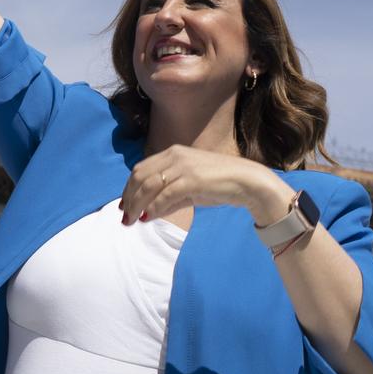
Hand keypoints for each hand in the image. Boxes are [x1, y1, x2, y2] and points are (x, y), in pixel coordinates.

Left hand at [118, 144, 293, 226]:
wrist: (247, 181)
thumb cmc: (220, 184)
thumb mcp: (190, 188)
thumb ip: (169, 198)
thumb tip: (147, 212)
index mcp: (172, 153)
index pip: (141, 169)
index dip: (129, 188)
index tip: (124, 205)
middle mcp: (174, 155)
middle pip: (140, 176)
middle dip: (129, 197)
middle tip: (124, 217)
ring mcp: (183, 166)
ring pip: (149, 185)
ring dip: (137, 204)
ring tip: (132, 221)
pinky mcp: (192, 179)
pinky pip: (165, 194)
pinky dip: (153, 207)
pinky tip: (148, 218)